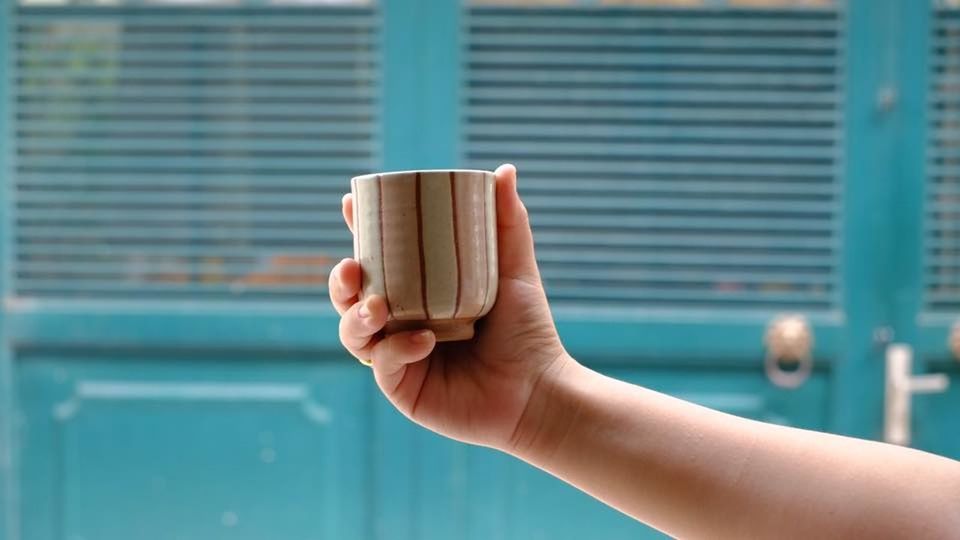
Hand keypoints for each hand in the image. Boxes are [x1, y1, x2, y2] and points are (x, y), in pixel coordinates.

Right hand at [329, 164, 569, 449]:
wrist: (538, 389)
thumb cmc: (527, 331)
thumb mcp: (515, 270)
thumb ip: (507, 223)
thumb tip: (505, 169)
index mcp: (418, 291)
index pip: (378, 259)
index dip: (357, 232)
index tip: (350, 204)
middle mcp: (401, 321)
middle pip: (350, 295)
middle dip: (339, 278)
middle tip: (352, 266)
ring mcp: (398, 355)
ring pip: (352, 331)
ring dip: (355, 315)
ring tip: (378, 306)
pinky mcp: (403, 388)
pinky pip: (382, 365)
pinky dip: (396, 349)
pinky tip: (423, 340)